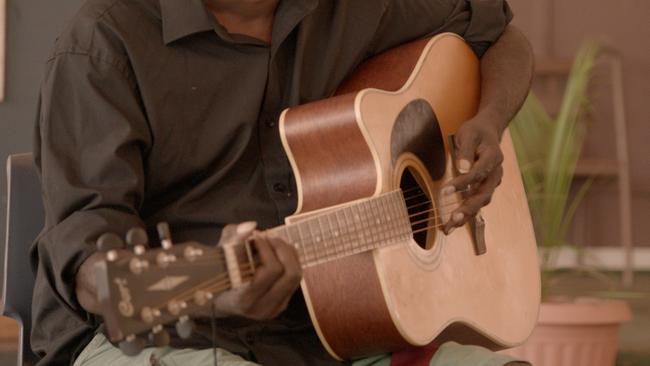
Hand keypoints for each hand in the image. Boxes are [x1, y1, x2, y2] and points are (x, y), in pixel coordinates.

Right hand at [212, 222, 302, 319]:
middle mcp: (263, 308)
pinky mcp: (283, 303)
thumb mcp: (220, 255)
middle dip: (282, 249)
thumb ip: (233, 239)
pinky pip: (296, 278)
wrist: (220, 300)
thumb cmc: (218, 275)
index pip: (270, 271)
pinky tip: (278, 250)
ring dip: (288, 253)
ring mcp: (275, 308)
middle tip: (269, 236)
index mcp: (245, 299)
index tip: (256, 236)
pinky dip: (291, 260)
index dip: (266, 248)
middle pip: (290, 274)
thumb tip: (251, 225)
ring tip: (273, 241)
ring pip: (296, 275)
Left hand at [442, 118, 503, 234]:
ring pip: (480, 203)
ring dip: (466, 216)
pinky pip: (476, 203)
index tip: (445, 191)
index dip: (462, 183)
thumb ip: (465, 151)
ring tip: (449, 228)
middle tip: (453, 219)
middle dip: (468, 208)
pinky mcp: (484, 188)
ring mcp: (491, 183)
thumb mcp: (469, 134)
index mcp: (493, 158)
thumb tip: (461, 168)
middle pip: (483, 194)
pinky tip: (450, 225)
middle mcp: (496, 174)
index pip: (478, 173)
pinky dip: (465, 215)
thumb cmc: (476, 132)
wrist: (488, 131)